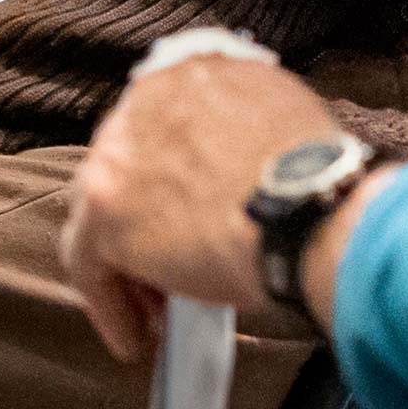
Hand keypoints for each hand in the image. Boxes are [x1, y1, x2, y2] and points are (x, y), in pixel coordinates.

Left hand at [64, 48, 346, 363]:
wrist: (311, 212)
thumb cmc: (318, 177)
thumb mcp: (284, 113)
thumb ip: (242, 121)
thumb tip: (234, 162)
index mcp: (191, 71)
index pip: (159, 123)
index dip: (167, 173)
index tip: (181, 206)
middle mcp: (143, 101)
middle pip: (124, 168)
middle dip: (144, 217)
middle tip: (167, 262)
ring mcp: (117, 156)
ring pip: (99, 213)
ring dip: (125, 262)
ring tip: (153, 309)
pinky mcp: (104, 213)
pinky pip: (88, 264)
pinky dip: (111, 303)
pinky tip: (135, 337)